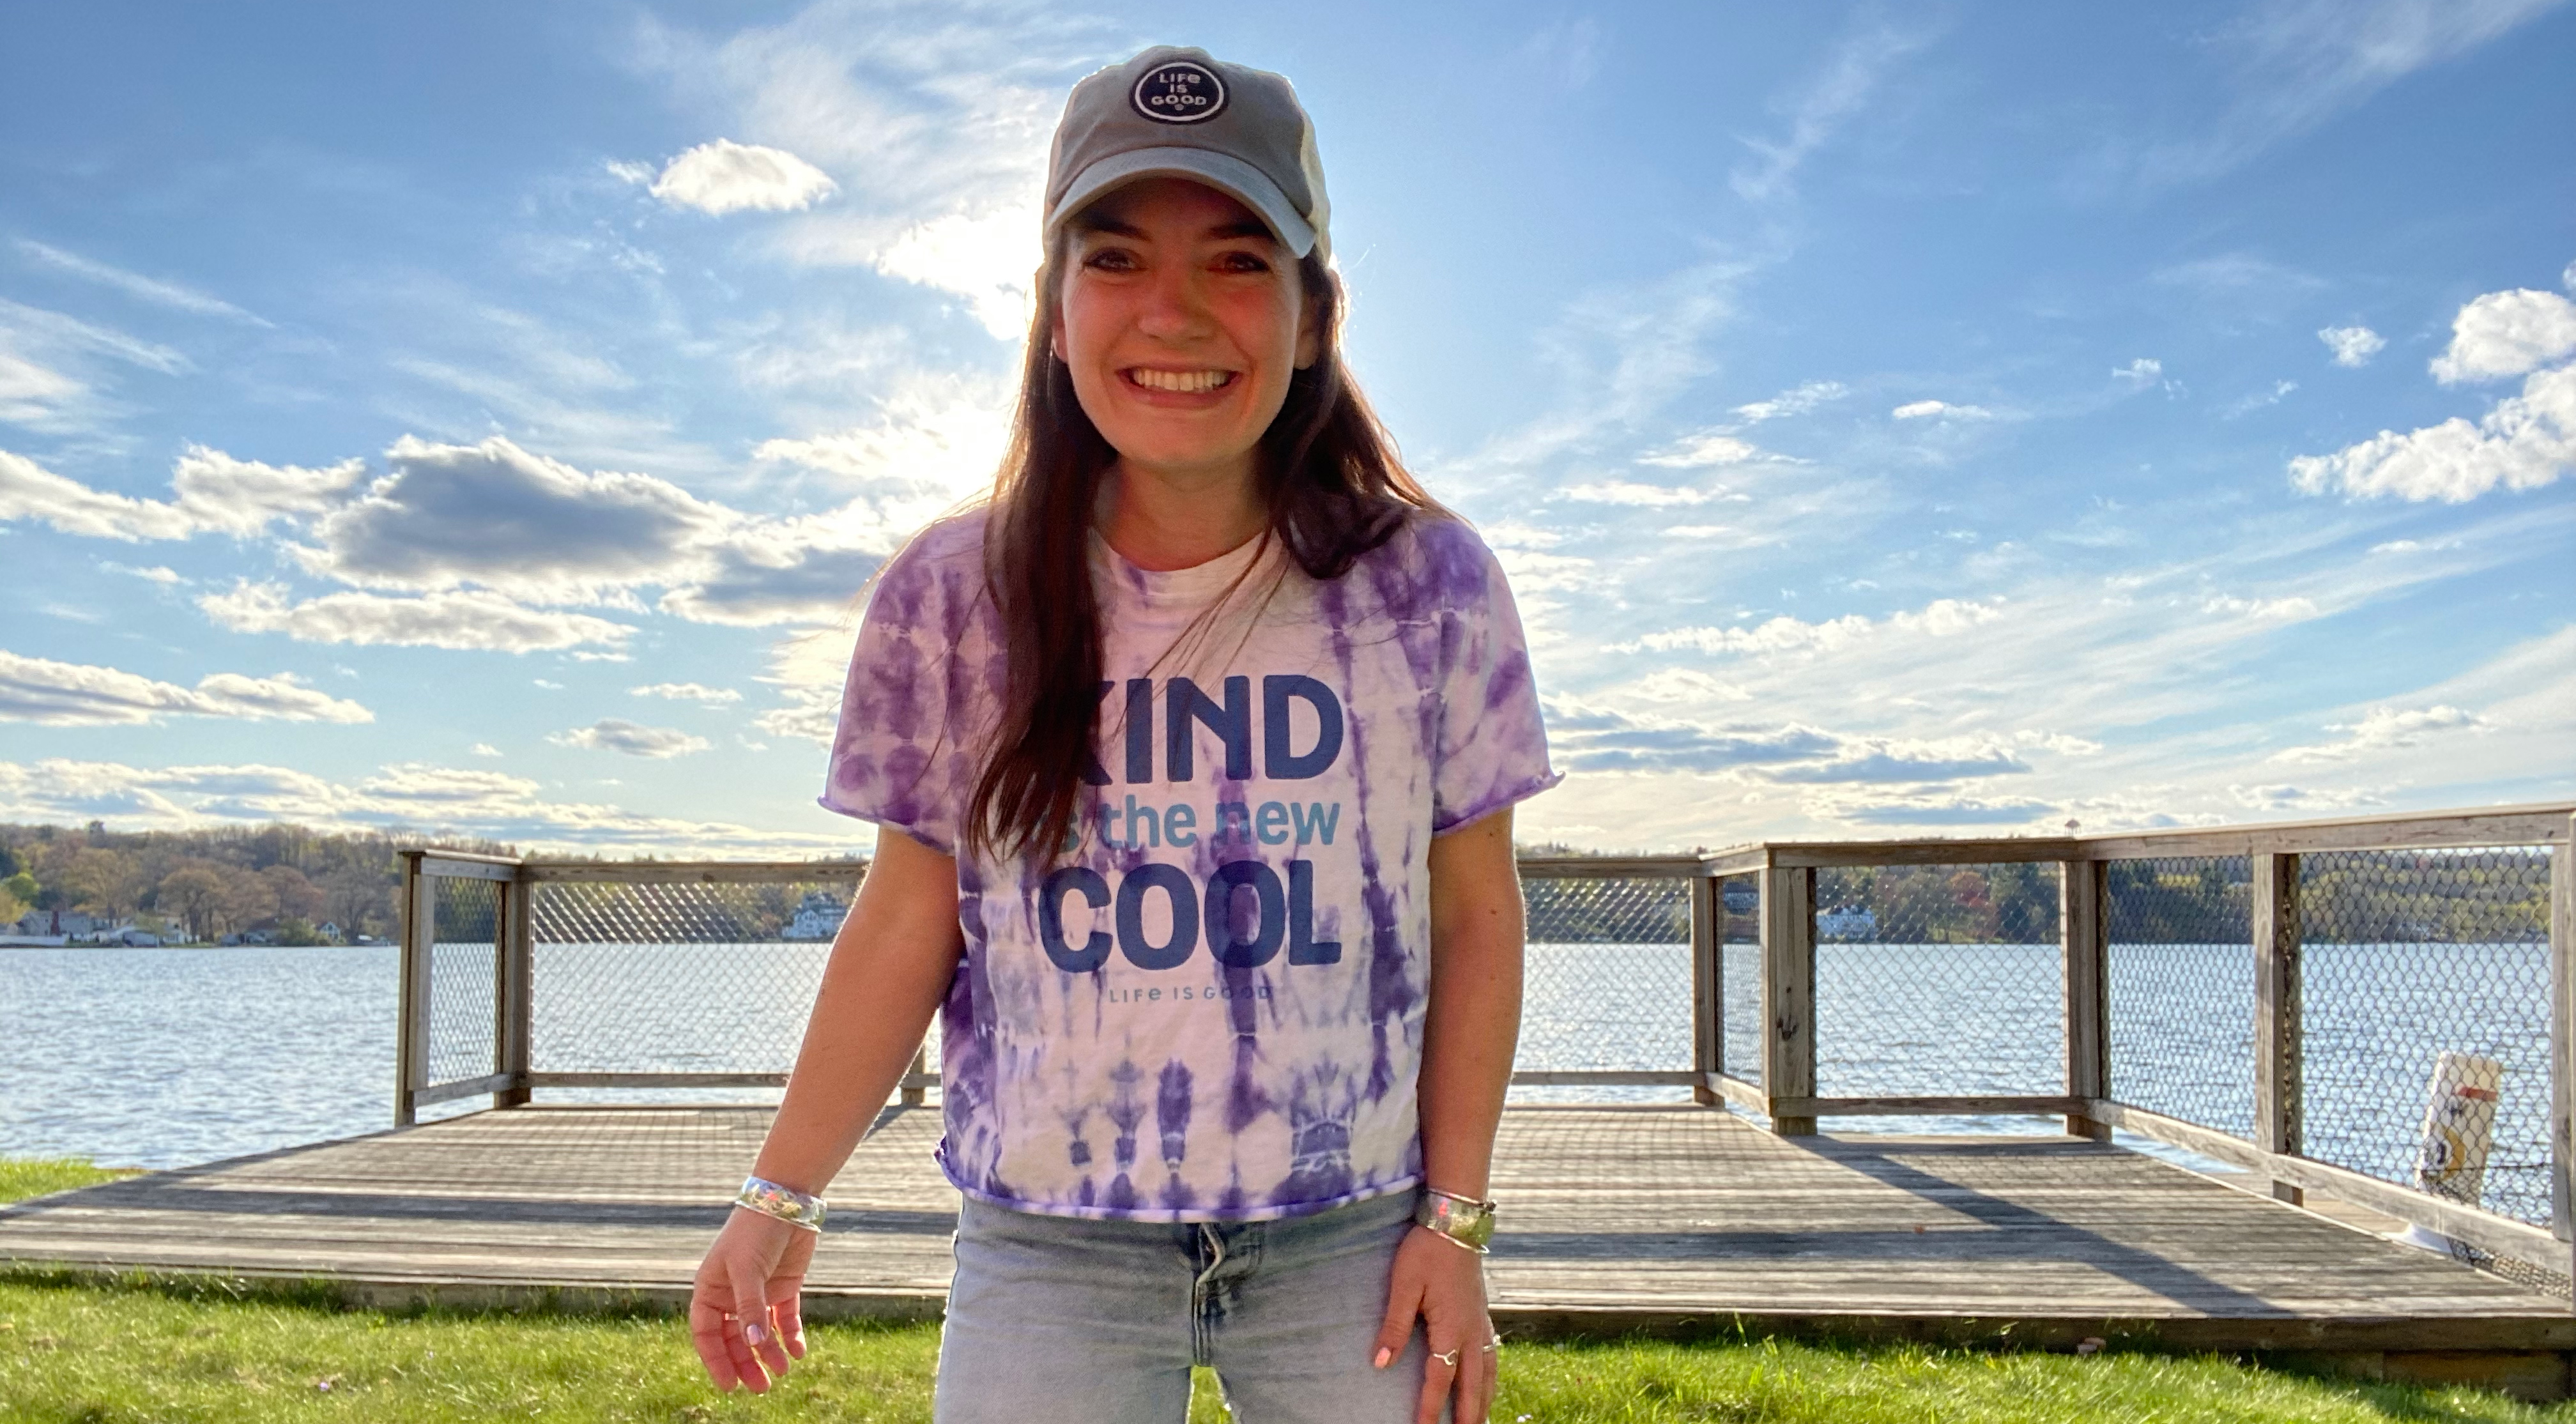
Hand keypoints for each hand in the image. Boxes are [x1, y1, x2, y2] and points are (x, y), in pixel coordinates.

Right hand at [689, 1206, 815, 1392]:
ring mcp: (758, 1292)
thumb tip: (754, 1345)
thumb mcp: (747, 1270)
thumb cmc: (755, 1231)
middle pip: (735, 1340)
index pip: (707, 1334)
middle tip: (761, 1387)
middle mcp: (731, 1295)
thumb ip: (750, 1308)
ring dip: (769, 1354)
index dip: (716, 1361)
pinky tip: (798, 1352)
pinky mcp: (783, 1287)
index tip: (729, 1386)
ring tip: (781, 1372)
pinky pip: (784, 1319)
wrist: (787, 1200)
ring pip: (760, 1333)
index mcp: (710, 1290)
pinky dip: (790, 1336)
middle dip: (746, 1363)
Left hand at [1370, 1225, 1497, 1423]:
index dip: (1430, 1408)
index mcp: (1451, 1328)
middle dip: (1468, 1416)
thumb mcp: (1403, 1285)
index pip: (1439, 1379)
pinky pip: (1492, 1355)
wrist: (1455, 1221)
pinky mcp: (1483, 1313)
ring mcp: (1481, 1323)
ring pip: (1487, 1373)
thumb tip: (1381, 1364)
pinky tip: (1488, 1383)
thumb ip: (1394, 1326)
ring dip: (1484, 1400)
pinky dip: (1491, 1377)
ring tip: (1480, 1422)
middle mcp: (1471, 1332)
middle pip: (1472, 1385)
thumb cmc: (1425, 1251)